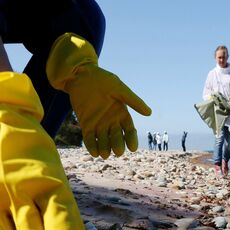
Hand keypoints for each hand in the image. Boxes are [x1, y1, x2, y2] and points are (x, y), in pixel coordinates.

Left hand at [47, 33, 150, 158]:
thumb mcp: (119, 88)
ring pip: (103, 141)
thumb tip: (149, 113)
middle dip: (117, 145)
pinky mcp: (86, 124)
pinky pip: (89, 139)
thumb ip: (133, 101)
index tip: (133, 148)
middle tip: (117, 151)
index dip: (132, 139)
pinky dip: (91, 146)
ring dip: (105, 149)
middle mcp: (111, 121)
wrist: (80, 75)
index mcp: (122, 113)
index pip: (129, 130)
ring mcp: (98, 124)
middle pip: (117, 138)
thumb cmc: (102, 79)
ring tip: (104, 154)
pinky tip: (94, 152)